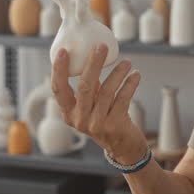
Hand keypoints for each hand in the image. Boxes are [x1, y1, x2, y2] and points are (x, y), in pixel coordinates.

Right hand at [51, 43, 145, 163]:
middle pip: (84, 86)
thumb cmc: (105, 119)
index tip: (64, 51)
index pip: (58, 89)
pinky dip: (130, 84)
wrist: (122, 146)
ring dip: (118, 73)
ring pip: (107, 91)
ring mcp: (97, 123)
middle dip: (93, 63)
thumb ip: (89, 86)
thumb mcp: (91, 105)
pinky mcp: (115, 125)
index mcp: (69, 113)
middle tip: (100, 47)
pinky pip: (123, 98)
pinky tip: (135, 75)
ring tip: (127, 62)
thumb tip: (92, 55)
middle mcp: (80, 119)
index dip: (59, 69)